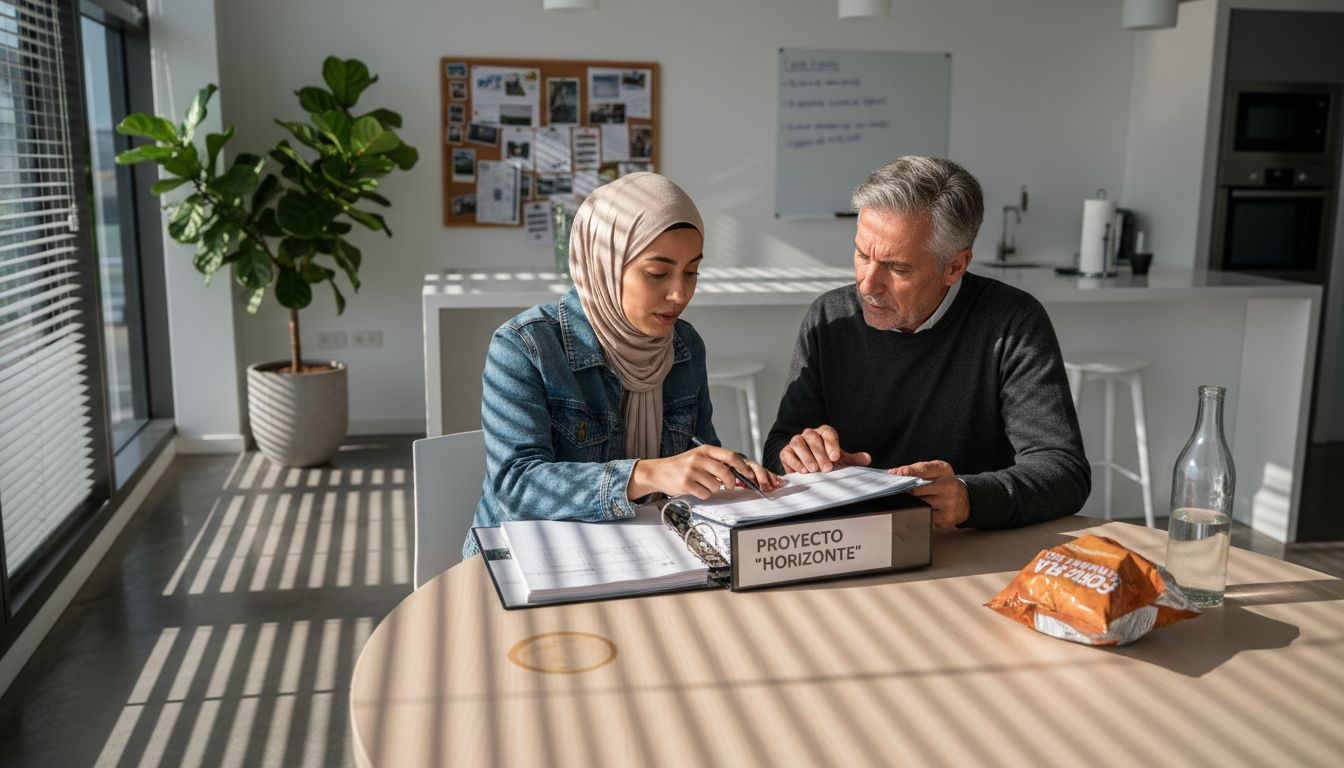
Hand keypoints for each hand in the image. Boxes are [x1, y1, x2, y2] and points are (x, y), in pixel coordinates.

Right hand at [629, 444, 783, 499]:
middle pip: (726, 472)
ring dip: (713, 489)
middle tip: (729, 485)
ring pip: (716, 486)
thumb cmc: (682, 465)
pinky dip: (704, 494)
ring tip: (702, 484)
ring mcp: (692, 471)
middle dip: (731, 482)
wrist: (658, 471)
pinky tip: (695, 489)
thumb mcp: (699, 457)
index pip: (731, 456)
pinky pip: (706, 493)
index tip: (750, 474)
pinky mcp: (687, 483)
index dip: (743, 466)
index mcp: (706, 450)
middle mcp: (700, 458)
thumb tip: (738, 473)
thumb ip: (716, 462)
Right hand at [778, 424, 871, 473]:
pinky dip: (795, 462)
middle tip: (826, 468)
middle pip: (813, 439)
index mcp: (824, 432)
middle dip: (820, 454)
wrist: (808, 467)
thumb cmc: (827, 461)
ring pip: (799, 443)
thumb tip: (867, 458)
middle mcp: (809, 434)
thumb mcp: (841, 461)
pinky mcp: (786, 451)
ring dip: (806, 457)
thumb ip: (854, 459)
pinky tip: (802, 471)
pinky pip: (788, 453)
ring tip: (813, 469)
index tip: (836, 457)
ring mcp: (796, 441)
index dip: (832, 444)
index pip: (828, 433)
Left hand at [891, 460, 969, 528]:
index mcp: (944, 470)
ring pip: (920, 503)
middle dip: (907, 490)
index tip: (897, 473)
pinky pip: (925, 515)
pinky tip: (924, 509)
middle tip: (900, 490)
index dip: (909, 472)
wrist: (964, 501)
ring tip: (916, 500)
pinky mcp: (946, 517)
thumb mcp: (935, 471)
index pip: (924, 469)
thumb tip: (895, 472)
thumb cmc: (943, 484)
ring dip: (914, 502)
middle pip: (918, 489)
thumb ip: (916, 470)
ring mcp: (948, 502)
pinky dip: (921, 512)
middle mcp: (948, 485)